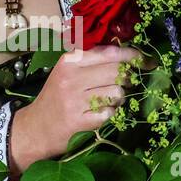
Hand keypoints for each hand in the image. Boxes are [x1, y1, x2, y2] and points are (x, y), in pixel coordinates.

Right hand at [7, 44, 147, 176]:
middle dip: (126, 79)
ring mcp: (75, 100)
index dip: (132, 56)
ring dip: (118, 98)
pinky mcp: (79, 121)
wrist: (35, 128)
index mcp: (70, 61)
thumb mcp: (67, 72)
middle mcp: (71, 78)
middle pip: (117, 71)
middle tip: (123, 84)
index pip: (110, 52)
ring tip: (107, 100)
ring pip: (117, 92)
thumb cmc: (55, 97)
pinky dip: (110, 113)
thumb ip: (92, 60)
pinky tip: (99, 114)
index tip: (145, 60)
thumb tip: (127, 54)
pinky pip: (110, 113)